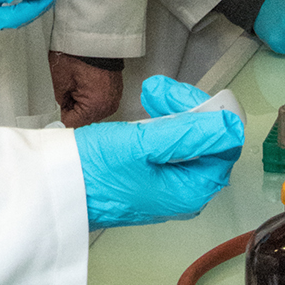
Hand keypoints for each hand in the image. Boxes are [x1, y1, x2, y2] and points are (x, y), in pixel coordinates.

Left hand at [49, 52, 122, 126]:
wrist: (93, 37)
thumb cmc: (78, 53)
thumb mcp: (59, 81)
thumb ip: (58, 105)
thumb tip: (58, 116)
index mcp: (96, 105)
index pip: (73, 124)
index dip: (60, 117)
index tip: (55, 110)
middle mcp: (108, 105)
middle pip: (83, 120)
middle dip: (71, 109)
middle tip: (65, 90)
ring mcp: (113, 98)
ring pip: (90, 112)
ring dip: (80, 103)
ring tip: (75, 84)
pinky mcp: (114, 91)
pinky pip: (98, 102)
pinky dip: (88, 97)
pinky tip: (83, 84)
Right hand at [74, 74, 242, 227]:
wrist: (54, 191)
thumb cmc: (91, 170)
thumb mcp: (141, 142)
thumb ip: (188, 132)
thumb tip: (230, 125)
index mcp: (190, 191)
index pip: (225, 144)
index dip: (209, 112)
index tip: (181, 92)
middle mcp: (184, 195)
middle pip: (208, 143)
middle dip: (188, 109)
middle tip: (158, 90)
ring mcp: (167, 190)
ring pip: (189, 144)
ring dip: (175, 114)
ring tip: (150, 96)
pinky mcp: (150, 183)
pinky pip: (171, 151)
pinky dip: (163, 128)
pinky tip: (146, 115)